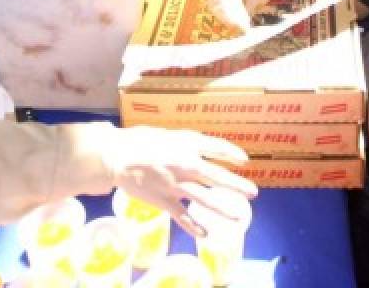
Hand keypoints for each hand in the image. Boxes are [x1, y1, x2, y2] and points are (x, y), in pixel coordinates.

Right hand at [104, 126, 256, 236]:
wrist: (115, 156)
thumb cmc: (138, 140)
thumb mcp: (166, 134)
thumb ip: (184, 141)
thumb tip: (199, 146)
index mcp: (187, 144)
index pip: (217, 147)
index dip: (233, 153)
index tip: (244, 160)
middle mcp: (186, 164)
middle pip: (217, 176)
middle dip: (237, 185)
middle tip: (253, 193)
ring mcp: (176, 185)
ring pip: (205, 199)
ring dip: (223, 209)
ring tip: (238, 217)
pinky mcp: (164, 201)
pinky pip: (182, 216)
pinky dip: (194, 227)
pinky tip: (205, 234)